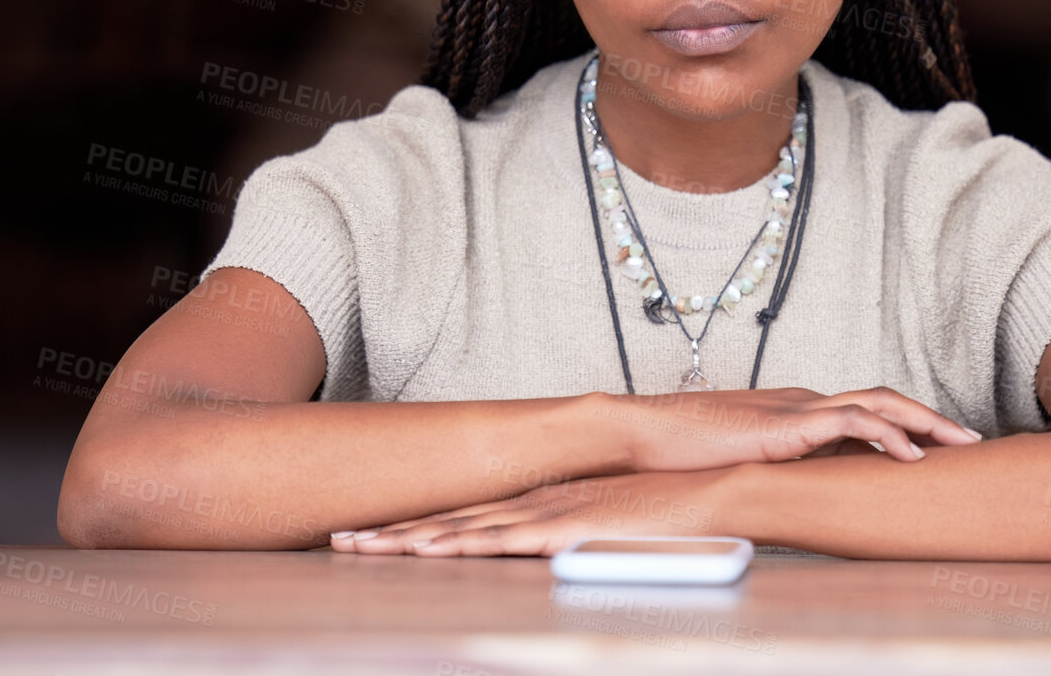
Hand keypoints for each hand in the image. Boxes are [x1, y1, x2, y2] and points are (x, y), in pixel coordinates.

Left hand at [329, 470, 724, 556]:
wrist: (711, 492)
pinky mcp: (564, 530)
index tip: (372, 536)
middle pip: (450, 522)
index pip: (466, 519)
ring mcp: (548, 515)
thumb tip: (555, 558)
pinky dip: (462, 544)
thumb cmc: (669, 516)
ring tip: (360, 548)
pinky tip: (429, 549)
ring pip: (463, 530)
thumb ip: (579, 541)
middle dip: (391, 532)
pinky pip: (503, 540)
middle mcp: (535, 505)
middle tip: (339, 541)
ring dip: (409, 540)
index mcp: (542, 505)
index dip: (415, 528)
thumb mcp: (611, 530)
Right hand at [598, 386, 981, 472]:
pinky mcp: (788, 424)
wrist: (647, 434)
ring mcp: (798, 408)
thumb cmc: (685, 453)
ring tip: (960, 444)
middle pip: (883, 399)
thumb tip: (806, 495)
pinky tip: (912, 456)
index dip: (906, 425)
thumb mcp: (745, 464)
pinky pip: (850, 422)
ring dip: (925, 421)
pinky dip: (888, 435)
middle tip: (971, 441)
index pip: (864, 409)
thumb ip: (780, 470)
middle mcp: (804, 401)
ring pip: (879, 402)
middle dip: (931, 418)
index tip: (941, 447)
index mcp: (796, 410)